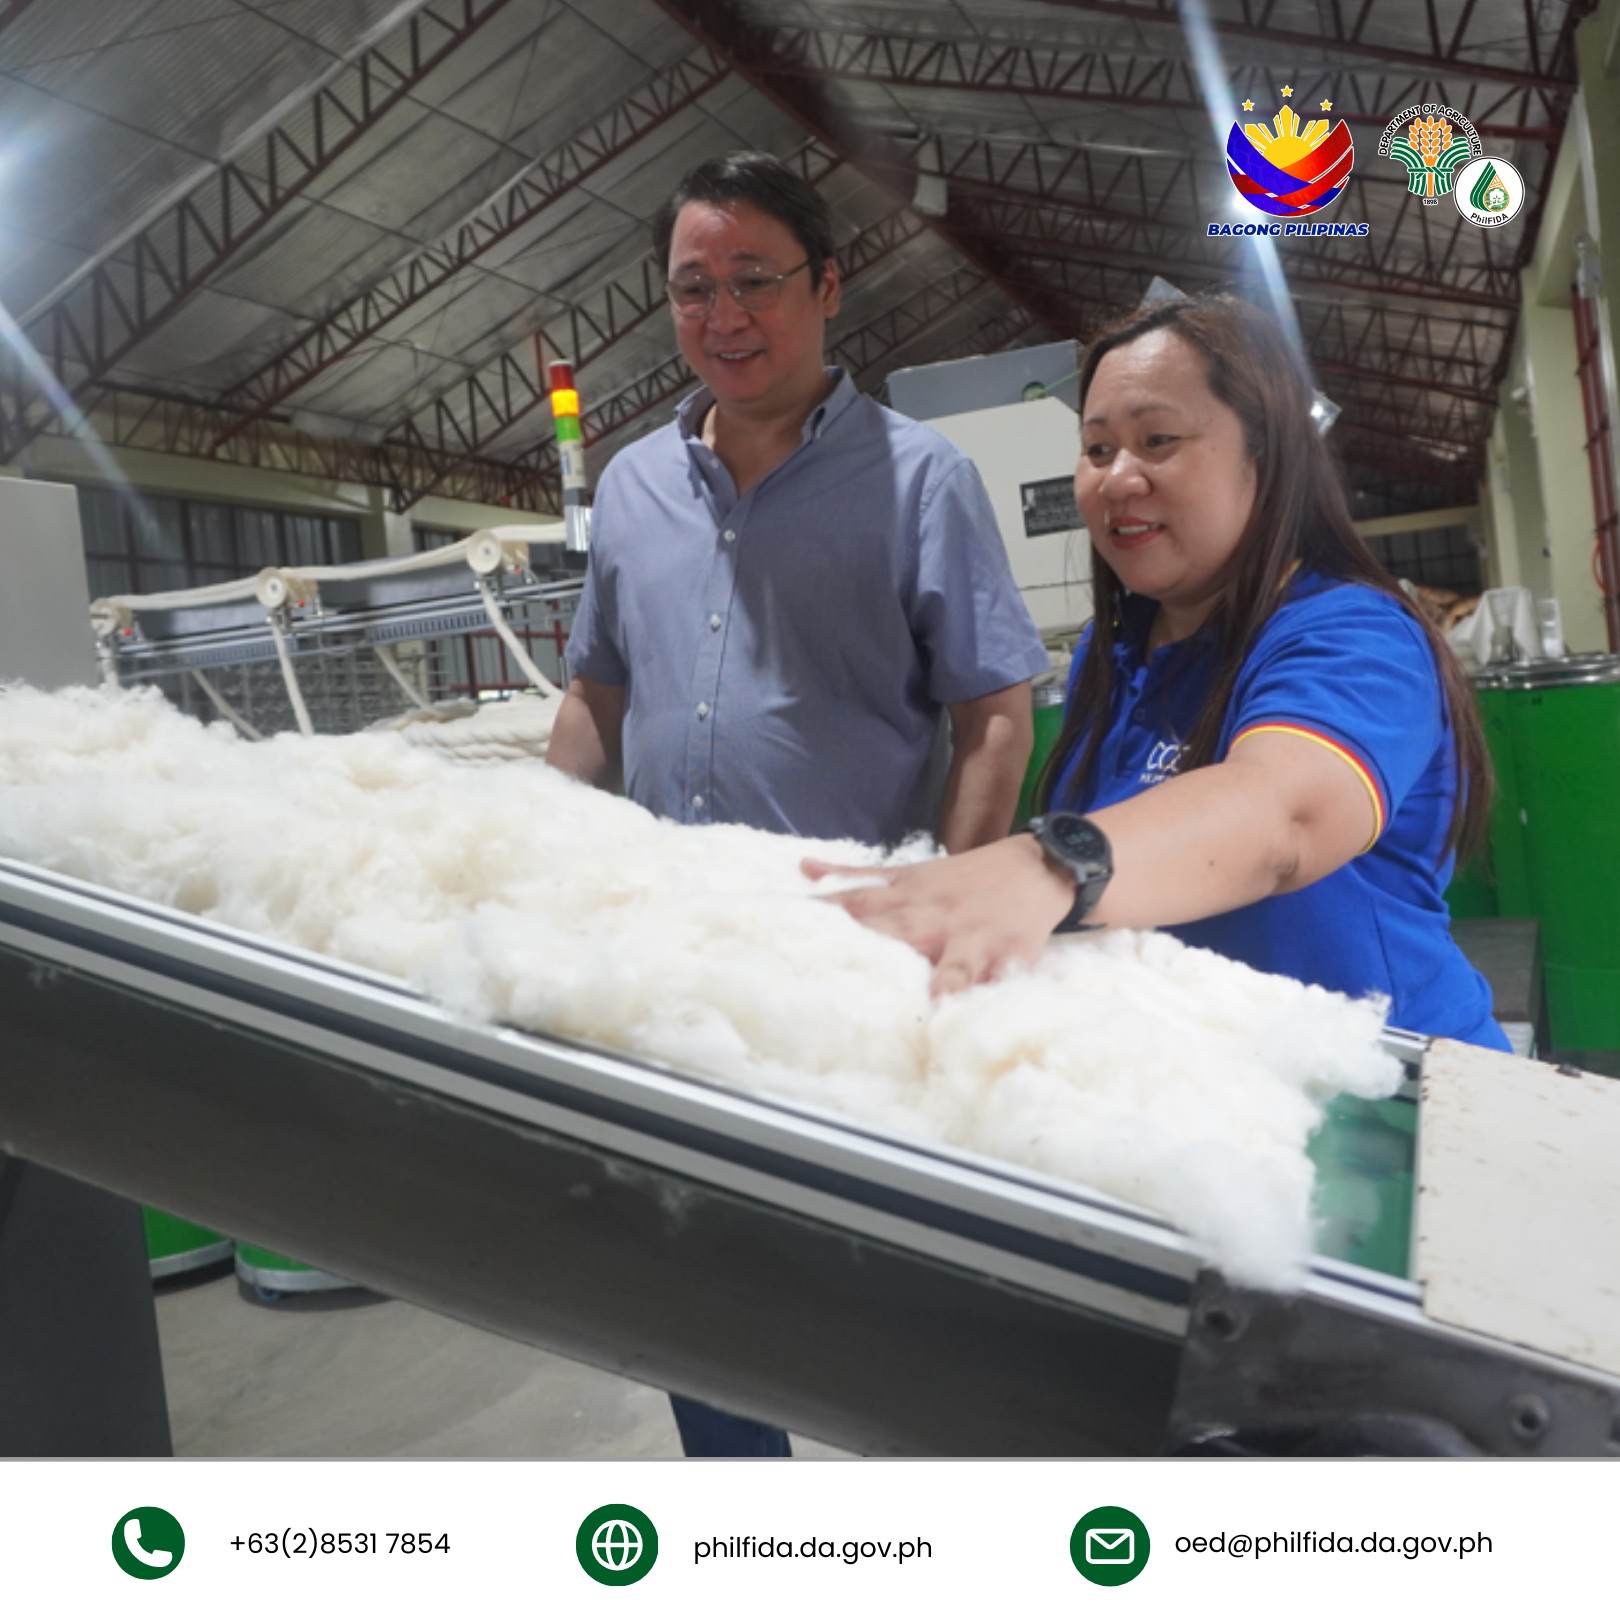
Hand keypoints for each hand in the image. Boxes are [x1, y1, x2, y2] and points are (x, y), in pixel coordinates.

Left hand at [803, 834, 1079, 996]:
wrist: (1035, 868)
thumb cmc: (963, 877)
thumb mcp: (909, 871)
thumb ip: (858, 876)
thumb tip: (804, 869)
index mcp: (906, 896)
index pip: (854, 904)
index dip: (820, 916)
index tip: (782, 927)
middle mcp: (932, 917)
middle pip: (893, 934)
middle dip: (866, 951)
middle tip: (830, 976)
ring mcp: (967, 938)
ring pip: (947, 963)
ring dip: (935, 980)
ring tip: (921, 1007)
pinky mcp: (1003, 956)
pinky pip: (990, 980)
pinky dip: (979, 996)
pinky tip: (968, 1017)